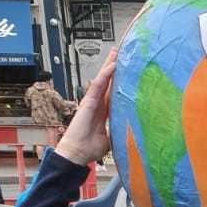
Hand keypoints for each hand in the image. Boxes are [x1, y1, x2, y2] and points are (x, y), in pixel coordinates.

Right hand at [56, 51, 116, 166]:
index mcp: (103, 112)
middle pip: (107, 82)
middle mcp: (97, 104)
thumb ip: (118, 131)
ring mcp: (92, 102)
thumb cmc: (89, 148)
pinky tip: (112, 66)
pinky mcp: (88, 102)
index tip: (126, 72)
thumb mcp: (110, 138)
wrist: (76, 154)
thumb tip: (130, 132)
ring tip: (116, 53)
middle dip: (113, 68)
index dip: (118, 82)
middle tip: (120, 54)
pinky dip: (105, 75)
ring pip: (102, 79)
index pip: (112, 93)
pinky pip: (97, 85)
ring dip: (109, 66)